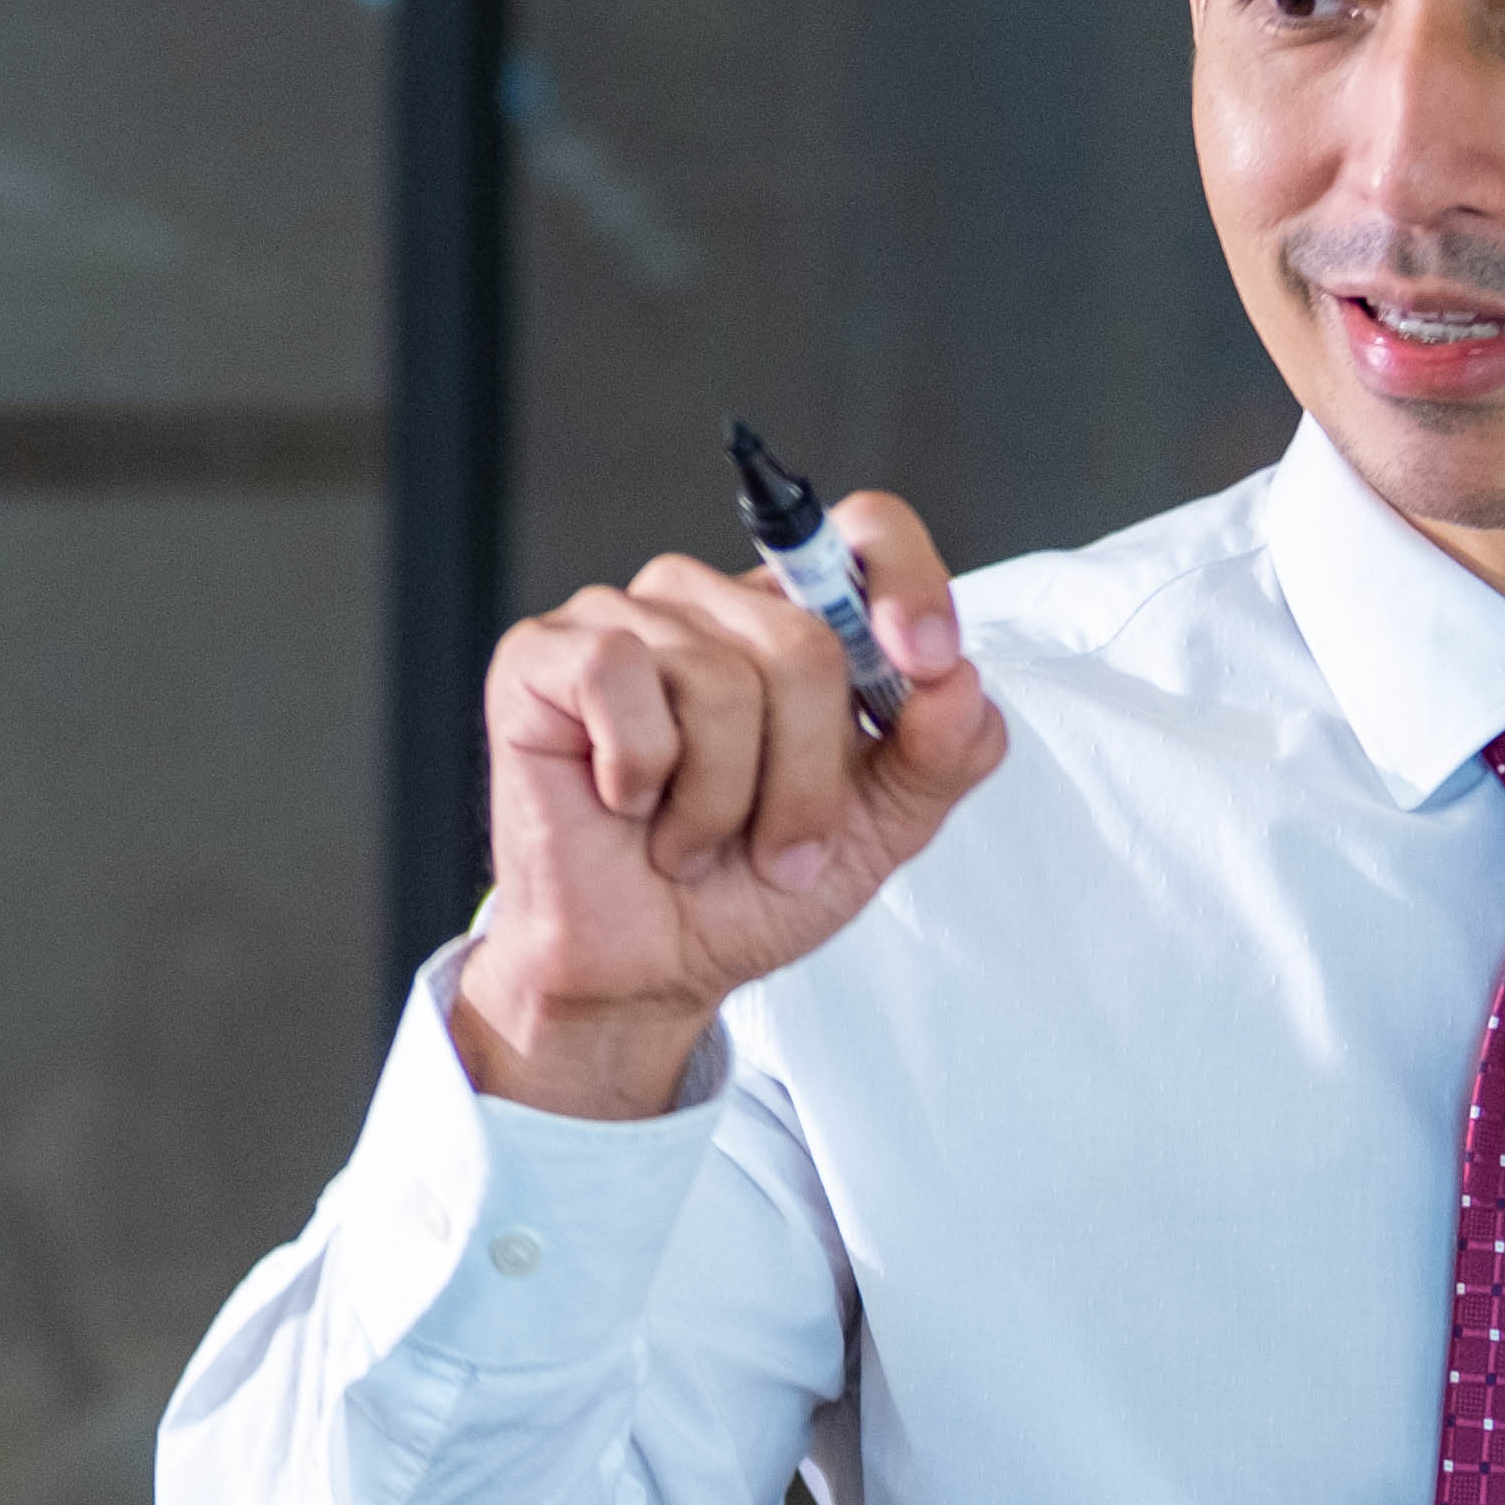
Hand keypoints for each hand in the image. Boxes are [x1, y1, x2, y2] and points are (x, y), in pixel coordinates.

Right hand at [450, 496, 1010, 1117]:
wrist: (647, 971)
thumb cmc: (744, 890)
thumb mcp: (878, 830)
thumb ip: (941, 755)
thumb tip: (961, 682)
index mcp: (794, 622)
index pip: (865, 533)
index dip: (907, 584)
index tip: (923, 663)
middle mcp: (710, 603)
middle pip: (802, 641)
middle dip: (804, 778)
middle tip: (776, 850)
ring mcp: (622, 618)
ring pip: (719, 677)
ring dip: (719, 801)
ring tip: (691, 842)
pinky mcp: (544, 653)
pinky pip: (620, 679)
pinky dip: (639, 770)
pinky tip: (624, 803)